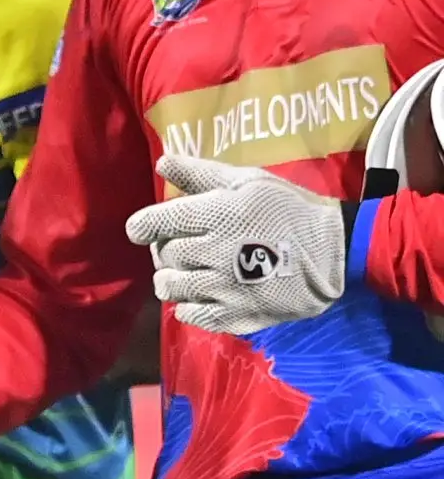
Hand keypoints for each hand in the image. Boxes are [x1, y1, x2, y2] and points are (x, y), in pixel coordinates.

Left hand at [127, 154, 346, 333]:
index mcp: (215, 216)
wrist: (336, 252)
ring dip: (171, 279)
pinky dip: (189, 306)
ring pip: (170, 288)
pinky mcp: (239, 315)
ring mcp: (225, 288)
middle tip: (183, 247)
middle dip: (166, 250)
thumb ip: (200, 174)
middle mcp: (214, 253)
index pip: (154, 224)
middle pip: (163, 255)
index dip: (143, 227)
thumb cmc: (289, 210)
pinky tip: (201, 295)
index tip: (145, 229)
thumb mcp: (247, 181)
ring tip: (187, 272)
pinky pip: (194, 315)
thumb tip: (161, 163)